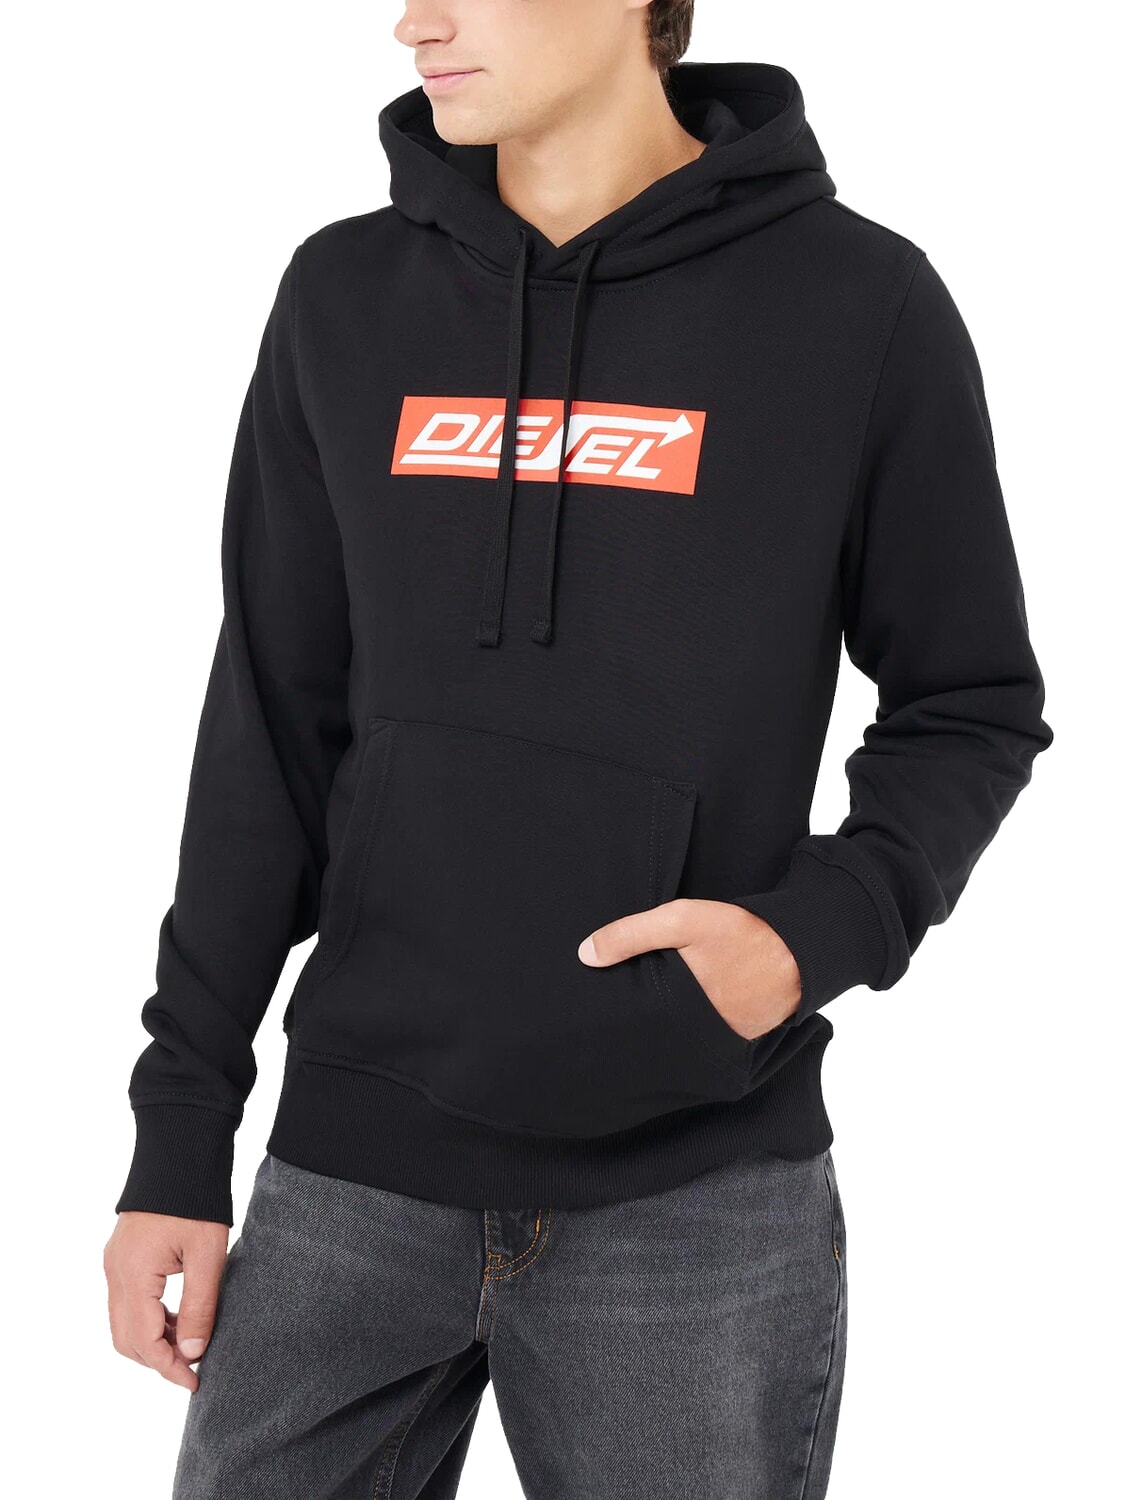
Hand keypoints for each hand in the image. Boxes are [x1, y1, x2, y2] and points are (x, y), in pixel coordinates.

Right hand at [104, 1212, 228, 1391]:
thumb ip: (199, 1307)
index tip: (195, 1381)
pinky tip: (179, 1318)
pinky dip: (149, 1319)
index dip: (168, 1368)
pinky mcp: (121, 1257)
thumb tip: (192, 1354)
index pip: (144, 1342)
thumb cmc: (197, 1202)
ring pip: (124, 1323)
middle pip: (126, 1339)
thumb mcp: (208, 1256)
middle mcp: (115, 1273)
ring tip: (191, 1343)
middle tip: (193, 1367)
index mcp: (134, 1275)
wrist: (180, 1155)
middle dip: (158, 1359)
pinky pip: (127, 1303)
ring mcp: (114, 1264)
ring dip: (153, 1340)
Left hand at [577, 898, 801, 1040]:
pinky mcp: (740, 1036)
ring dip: (666, 1025)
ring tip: (646, 1013)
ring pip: (680, 1035)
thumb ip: (632, 935)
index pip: (635, 1024)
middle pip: (655, 1034)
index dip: (616, 1020)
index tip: (595, 1014)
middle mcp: (700, 1034)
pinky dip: (693, 1024)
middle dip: (637, 1026)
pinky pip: (706, 1034)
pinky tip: (685, 1008)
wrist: (801, 947)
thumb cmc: (740, 932)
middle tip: (613, 1018)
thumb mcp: (682, 921)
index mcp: (680, 1010)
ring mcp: (722, 1039)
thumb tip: (585, 954)